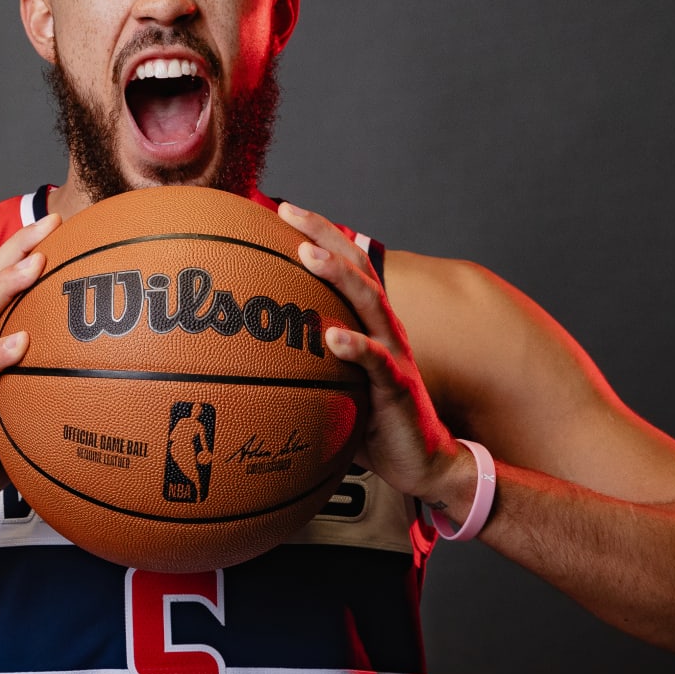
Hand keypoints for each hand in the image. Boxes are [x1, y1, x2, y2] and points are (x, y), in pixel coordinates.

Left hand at [277, 202, 478, 525]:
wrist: (425, 463)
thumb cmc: (375, 425)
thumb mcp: (336, 389)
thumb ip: (304, 369)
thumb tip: (248, 367)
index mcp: (371, 324)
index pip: (347, 265)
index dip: (319, 233)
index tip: (280, 210)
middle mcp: (386, 329)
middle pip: (358, 266)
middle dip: (323, 234)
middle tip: (287, 211)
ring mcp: (395, 354)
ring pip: (369, 302)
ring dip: (338, 276)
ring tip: (308, 255)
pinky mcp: (399, 387)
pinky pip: (378, 362)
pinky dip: (356, 346)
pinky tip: (332, 337)